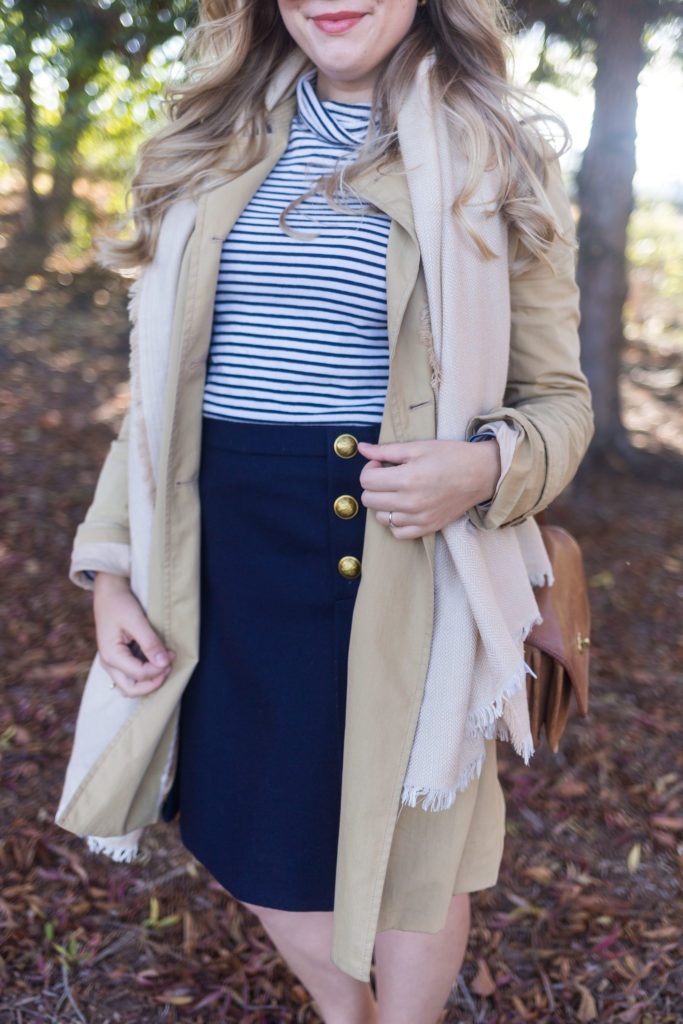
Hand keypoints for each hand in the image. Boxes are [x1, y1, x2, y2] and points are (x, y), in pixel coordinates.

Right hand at [93, 572, 174, 696]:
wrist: (108, 594)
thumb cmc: (121, 604)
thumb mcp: (137, 621)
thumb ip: (150, 642)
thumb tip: (163, 663)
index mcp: (111, 655)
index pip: (139, 674)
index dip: (159, 669)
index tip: (171, 655)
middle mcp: (108, 664)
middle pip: (131, 690)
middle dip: (153, 683)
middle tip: (168, 667)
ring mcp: (111, 663)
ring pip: (130, 687)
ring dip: (148, 681)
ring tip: (163, 665)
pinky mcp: (116, 660)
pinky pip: (130, 677)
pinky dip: (144, 675)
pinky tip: (155, 661)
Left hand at [357, 438, 500, 539]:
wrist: (482, 473)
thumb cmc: (451, 456)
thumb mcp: (418, 447)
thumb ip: (386, 450)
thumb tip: (361, 448)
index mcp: (407, 478)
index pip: (366, 480)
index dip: (369, 468)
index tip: (380, 464)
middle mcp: (411, 502)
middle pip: (369, 499)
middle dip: (373, 485)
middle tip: (388, 475)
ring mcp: (419, 518)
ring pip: (380, 517)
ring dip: (383, 504)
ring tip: (397, 491)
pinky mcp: (428, 528)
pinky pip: (397, 533)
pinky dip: (394, 522)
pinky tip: (402, 508)